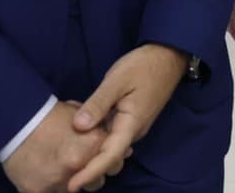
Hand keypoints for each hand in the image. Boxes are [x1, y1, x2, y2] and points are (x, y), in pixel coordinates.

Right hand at [1, 100, 106, 192]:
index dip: (107, 162)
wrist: (16, 120)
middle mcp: (80, 166)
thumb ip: (103, 133)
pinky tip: (44, 175)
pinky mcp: (38, 191)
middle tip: (75, 163)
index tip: (98, 159)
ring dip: (70, 183)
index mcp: (94, 144)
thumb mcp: (82, 116)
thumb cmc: (50, 115)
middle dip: (90, 176)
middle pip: (96, 183)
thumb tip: (126, 150)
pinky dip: (49, 188)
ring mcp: (59, 181)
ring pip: (75, 192)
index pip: (115, 165)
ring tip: (57, 167)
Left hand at [65, 45, 183, 191]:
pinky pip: (112, 134)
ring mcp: (133, 125)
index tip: (72, 185)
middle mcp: (133, 130)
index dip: (90, 172)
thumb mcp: (117, 80)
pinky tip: (83, 133)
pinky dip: (97, 139)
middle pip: (110, 157)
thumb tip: (78, 127)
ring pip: (111, 146)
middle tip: (65, 174)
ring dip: (92, 154)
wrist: (169, 55)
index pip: (110, 156)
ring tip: (70, 158)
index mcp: (131, 124)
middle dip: (89, 169)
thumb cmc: (144, 66)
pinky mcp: (131, 118)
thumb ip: (98, 104)